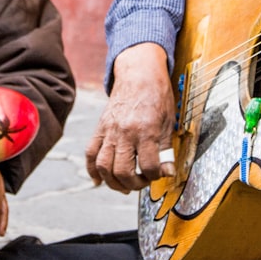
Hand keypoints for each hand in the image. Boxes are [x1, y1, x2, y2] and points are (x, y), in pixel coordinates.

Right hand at [85, 42, 175, 192]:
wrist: (139, 73)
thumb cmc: (157, 95)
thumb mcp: (170, 121)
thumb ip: (166, 148)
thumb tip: (167, 172)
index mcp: (146, 130)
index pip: (148, 166)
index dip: (155, 176)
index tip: (159, 174)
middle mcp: (125, 132)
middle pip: (122, 170)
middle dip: (133, 184)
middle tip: (141, 182)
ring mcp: (110, 130)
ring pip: (103, 165)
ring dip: (112, 182)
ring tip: (124, 185)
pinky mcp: (100, 127)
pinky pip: (90, 153)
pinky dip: (92, 170)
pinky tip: (98, 180)